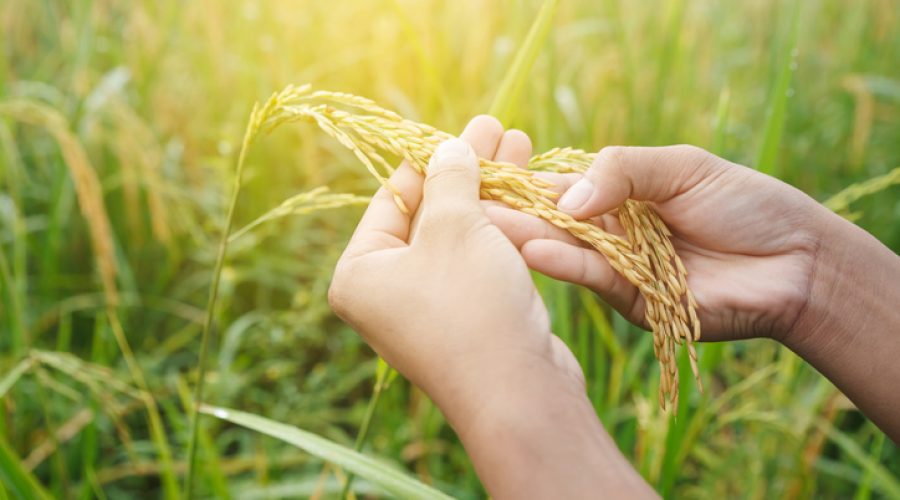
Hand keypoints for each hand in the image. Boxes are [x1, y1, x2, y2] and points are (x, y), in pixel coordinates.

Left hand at [329, 115, 582, 416]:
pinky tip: (527, 194)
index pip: (393, 197)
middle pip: (429, 214)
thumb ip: (449, 179)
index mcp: (360, 272)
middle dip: (468, 170)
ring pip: (459, 236)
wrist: (519, 394)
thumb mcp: (456, 228)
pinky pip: (478, 261)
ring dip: (491, 192)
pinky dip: (500, 228)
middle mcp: (386, 292)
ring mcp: (427, 308)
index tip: (462, 126)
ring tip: (520, 145)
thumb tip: (448, 148)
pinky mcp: (466, 317)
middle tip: (497, 129)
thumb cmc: (472, 305)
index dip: (431, 157)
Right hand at [488, 144, 899, 441]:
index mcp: (616, 196)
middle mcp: (608, 232)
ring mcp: (617, 268)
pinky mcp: (632, 301)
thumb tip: (566, 197)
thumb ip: (622, 171)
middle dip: (510, 215)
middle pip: (550, 222)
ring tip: (484, 231)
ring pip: (564, 251)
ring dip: (525, 240)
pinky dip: (565, 264)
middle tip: (463, 209)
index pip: (557, 187)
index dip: (521, 182)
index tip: (478, 176)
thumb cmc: (743, 203)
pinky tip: (534, 251)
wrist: (795, 260)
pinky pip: (593, 278)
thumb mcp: (681, 167)